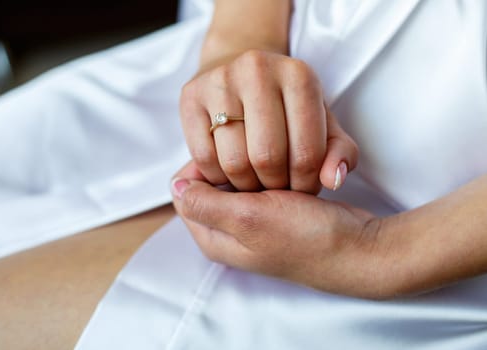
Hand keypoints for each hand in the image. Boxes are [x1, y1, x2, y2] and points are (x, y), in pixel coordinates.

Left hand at [171, 161, 390, 298]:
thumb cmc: (304, 237)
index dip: (200, 166)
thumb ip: (206, 204)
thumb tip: (173, 187)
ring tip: (267, 152)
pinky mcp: (276, 212)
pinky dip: (268, 169)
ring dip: (249, 164)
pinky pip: (260, 183)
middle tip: (247, 146)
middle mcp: (229, 231)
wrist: (357, 248)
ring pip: (237, 181)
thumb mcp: (248, 220)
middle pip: (210, 186)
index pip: (186, 193)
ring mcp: (253, 222)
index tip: (222, 147)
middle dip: (226, 163)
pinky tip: (281, 161)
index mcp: (213, 237)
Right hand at [180, 50, 357, 193]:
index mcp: (300, 76)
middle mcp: (258, 70)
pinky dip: (217, 177)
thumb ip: (339, 153)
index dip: (305, 185)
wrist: (242, 71)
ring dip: (245, 185)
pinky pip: (203, 156)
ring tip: (254, 182)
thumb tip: (333, 180)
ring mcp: (220, 80)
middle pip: (267, 158)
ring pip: (233, 161)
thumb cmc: (287, 106)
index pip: (307, 153)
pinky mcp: (190, 95)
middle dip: (274, 187)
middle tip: (275, 188)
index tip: (300, 189)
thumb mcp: (322, 124)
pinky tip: (229, 173)